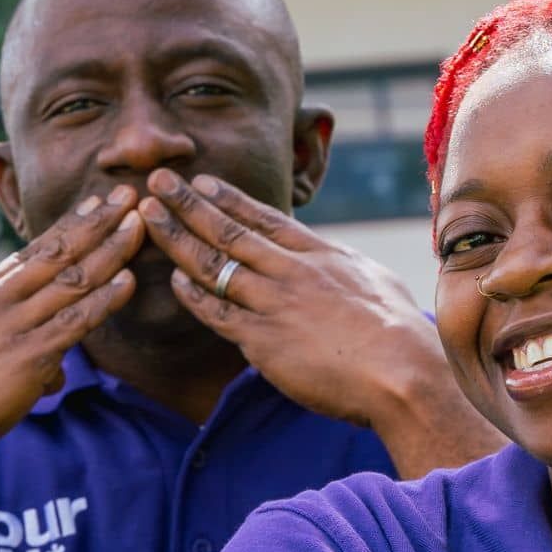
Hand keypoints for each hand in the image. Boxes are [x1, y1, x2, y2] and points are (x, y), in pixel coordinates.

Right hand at [0, 187, 143, 472]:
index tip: (95, 205)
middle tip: (127, 194)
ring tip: (138, 225)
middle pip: (55, 253)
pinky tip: (127, 281)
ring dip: (109, 251)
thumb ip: (7, 349)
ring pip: (70, 281)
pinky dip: (104, 300)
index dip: (67, 226)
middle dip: (95, 222)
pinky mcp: (25, 359)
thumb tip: (53, 371)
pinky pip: (73, 323)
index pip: (29, 253)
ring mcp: (11, 328)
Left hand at [141, 169, 445, 427]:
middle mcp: (291, 271)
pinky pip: (216, 313)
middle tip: (158, 180)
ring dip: (177, 238)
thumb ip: (342, 269)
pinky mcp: (263, 340)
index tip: (203, 181)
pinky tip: (172, 279)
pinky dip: (193, 295)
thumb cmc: (400, 332)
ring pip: (214, 264)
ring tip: (149, 216)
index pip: (265, 218)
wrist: (403, 371)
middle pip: (229, 231)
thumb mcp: (373, 281)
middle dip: (189, 203)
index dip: (229, 198)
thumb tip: (332, 261)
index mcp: (320, 254)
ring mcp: (274, 303)